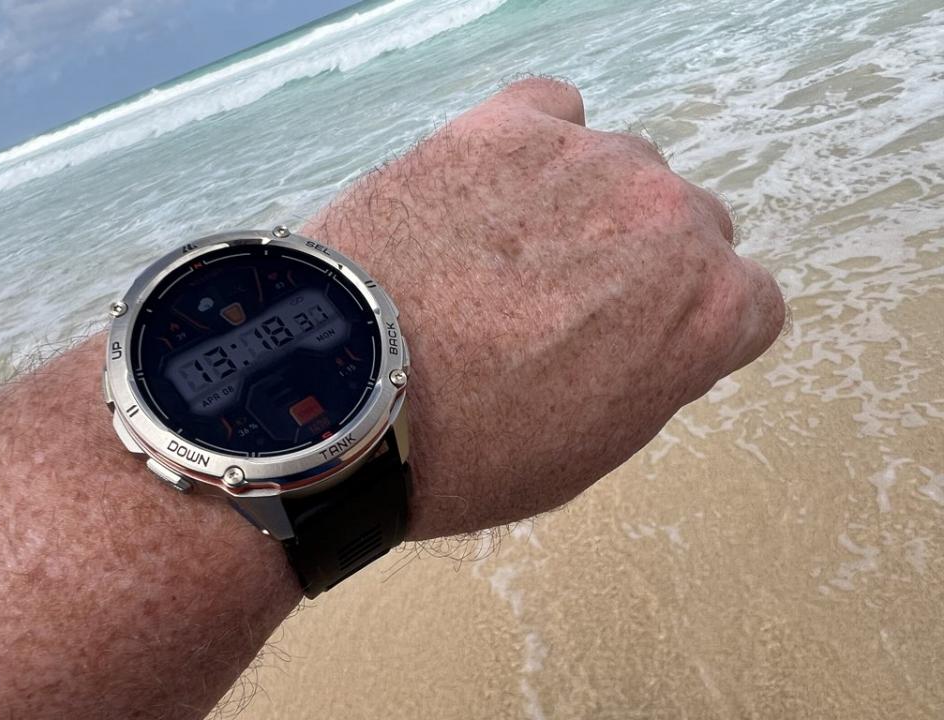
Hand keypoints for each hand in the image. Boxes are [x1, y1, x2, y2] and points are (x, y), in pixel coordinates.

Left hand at [303, 77, 784, 539]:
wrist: (351, 399)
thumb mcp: (595, 445)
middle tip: (570, 306)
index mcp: (711, 307)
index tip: (648, 344)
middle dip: (646, 267)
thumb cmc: (473, 449)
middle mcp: (672, 218)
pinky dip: (536, 146)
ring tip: (510, 253)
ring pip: (625, 169)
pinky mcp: (509, 124)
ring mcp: (592, 159)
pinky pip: (553, 114)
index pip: (750, 301)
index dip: (696, 329)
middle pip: (691, 228)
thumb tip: (658, 328)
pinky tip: (494, 189)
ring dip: (589, 206)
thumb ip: (656, 369)